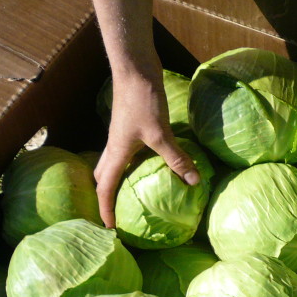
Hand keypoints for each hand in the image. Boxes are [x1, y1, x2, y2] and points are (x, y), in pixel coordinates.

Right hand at [93, 67, 199, 227]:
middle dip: (106, 197)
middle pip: (103, 177)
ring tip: (133, 196)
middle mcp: (114, 147)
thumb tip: (194, 180)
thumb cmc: (142, 100)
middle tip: (117, 213)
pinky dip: (134, 165)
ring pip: (114, 164)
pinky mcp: (132, 127)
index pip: (105, 188)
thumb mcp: (160, 133)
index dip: (105, 210)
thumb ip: (176, 158)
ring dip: (119, 181)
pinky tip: (152, 166)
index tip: (110, 228)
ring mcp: (121, 136)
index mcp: (116, 153)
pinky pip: (128, 153)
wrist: (135, 69)